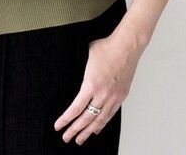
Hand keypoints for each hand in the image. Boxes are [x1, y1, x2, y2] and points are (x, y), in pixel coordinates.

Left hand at [53, 30, 142, 144]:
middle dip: (74, 130)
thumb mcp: (85, 56)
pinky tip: (96, 129)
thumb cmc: (107, 48)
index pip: (75, 109)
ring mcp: (113, 97)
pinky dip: (102, 124)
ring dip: (88, 132)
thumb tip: (67, 68)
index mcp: (91, 85)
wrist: (127, 46)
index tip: (58, 126)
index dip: (65, 120)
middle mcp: (102, 94)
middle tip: (66, 138)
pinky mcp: (121, 96)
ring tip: (80, 140)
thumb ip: (78, 67)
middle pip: (86, 119)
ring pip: (99, 121)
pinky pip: (110, 115)